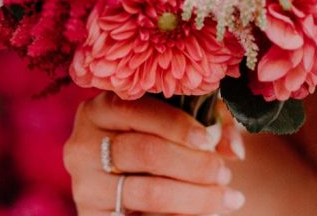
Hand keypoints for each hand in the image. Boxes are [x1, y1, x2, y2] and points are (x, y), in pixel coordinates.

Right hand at [64, 92, 245, 214]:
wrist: (131, 182)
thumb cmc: (160, 141)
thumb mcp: (178, 122)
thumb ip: (209, 122)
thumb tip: (234, 149)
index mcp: (98, 110)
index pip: (134, 110)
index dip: (175, 124)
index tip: (207, 139)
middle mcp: (82, 147)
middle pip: (144, 152)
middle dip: (193, 165)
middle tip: (223, 173)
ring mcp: (86, 187)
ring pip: (148, 192)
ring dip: (195, 196)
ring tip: (226, 197)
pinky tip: (206, 215)